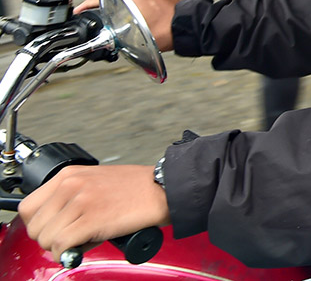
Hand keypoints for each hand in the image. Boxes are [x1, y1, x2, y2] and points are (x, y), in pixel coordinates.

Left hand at [18, 165, 169, 262]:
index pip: (28, 207)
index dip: (38, 224)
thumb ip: (70, 195)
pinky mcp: (92, 219)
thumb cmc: (136, 188)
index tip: (53, 229)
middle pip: (34, 226)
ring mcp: (81, 201)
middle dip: (48, 239)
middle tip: (68, 239)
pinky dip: (67, 253)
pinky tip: (81, 249)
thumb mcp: (95, 180)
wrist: (164, 189)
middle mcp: (71, 185)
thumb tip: (53, 223)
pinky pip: (61, 245)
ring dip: (59, 248)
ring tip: (79, 242)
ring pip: (46, 238)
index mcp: (69, 175)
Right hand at [74, 0, 178, 50]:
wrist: (192, 26)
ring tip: (130, 27)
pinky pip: (145, 2)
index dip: (89, 5)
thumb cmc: (168, 31)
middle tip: (110, 26)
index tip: (81, 9)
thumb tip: (110, 39)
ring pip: (133, 1)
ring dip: (129, 13)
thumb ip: (119, 35)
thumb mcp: (137, 36)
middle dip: (113, 13)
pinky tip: (144, 23)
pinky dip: (141, 11)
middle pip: (119, 0)